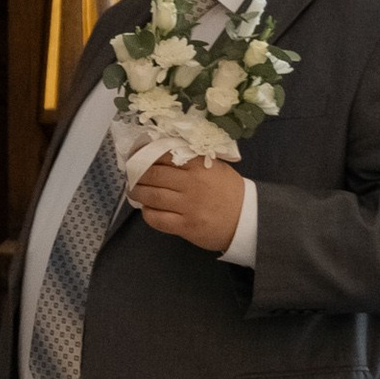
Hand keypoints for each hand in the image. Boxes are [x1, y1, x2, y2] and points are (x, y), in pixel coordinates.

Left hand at [131, 154, 245, 251]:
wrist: (248, 219)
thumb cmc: (229, 191)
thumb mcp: (215, 166)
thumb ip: (191, 159)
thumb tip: (160, 152)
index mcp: (199, 165)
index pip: (163, 154)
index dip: (144, 154)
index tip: (134, 155)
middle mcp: (192, 183)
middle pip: (153, 174)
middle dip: (136, 174)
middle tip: (131, 174)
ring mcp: (188, 206)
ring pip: (152, 195)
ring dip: (137, 192)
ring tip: (134, 190)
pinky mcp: (186, 226)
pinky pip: (157, 219)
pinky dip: (148, 213)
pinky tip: (147, 209)